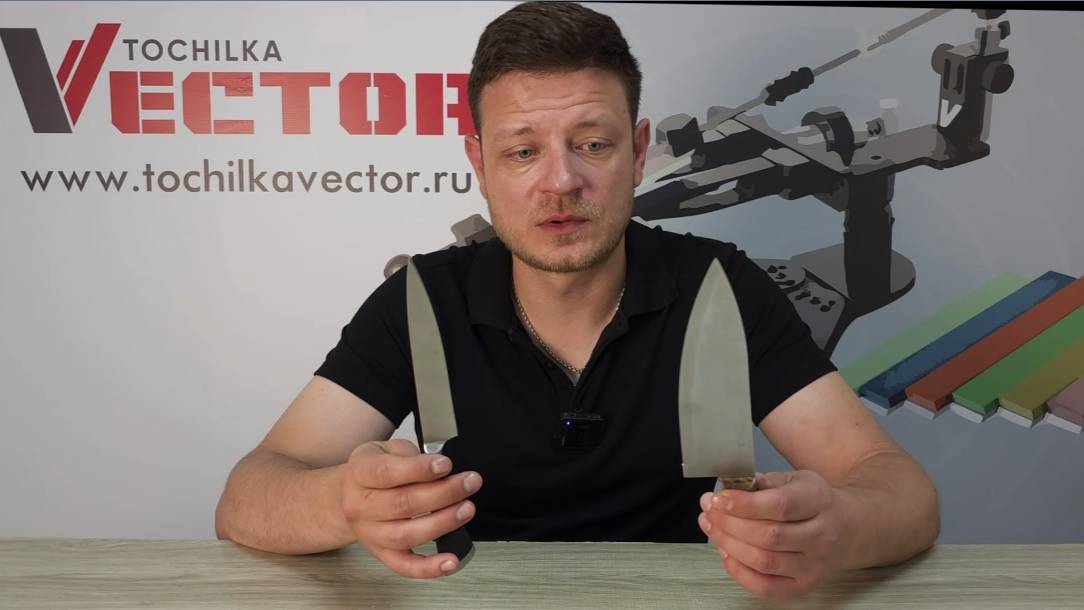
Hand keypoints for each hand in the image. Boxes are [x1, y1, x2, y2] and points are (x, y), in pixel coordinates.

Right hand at [340, 439, 482, 577]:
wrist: (348, 494)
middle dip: (443, 493)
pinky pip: (404, 566)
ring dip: (441, 524)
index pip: (387, 473)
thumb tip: (441, 469)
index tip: (446, 465)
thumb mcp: (387, 449)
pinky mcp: (382, 553)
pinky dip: (428, 568)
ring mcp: (370, 533)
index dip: (419, 469)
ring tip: (465, 510)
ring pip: (406, 535)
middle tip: (469, 483)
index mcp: (360, 473)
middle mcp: (360, 506)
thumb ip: (411, 456)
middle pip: (402, 504)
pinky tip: (450, 561)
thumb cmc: (374, 470)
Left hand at [697, 470, 845, 599]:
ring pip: (765, 561)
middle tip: (708, 510)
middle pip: (769, 535)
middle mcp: (820, 536)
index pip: (780, 506)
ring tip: (711, 527)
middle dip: (730, 523)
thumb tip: (728, 488)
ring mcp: (813, 565)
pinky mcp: (803, 586)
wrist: (849, 529)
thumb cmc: (812, 502)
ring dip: (729, 544)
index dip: (745, 504)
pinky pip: (766, 586)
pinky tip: (726, 553)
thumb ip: (762, 482)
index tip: (718, 498)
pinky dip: (740, 572)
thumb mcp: (794, 480)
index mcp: (818, 501)